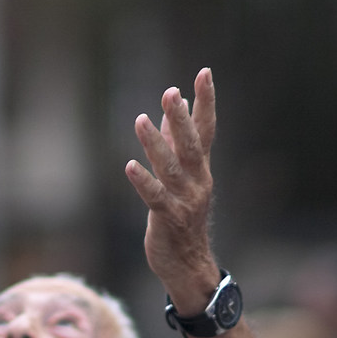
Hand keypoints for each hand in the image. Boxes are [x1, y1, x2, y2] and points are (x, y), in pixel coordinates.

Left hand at [126, 71, 217, 312]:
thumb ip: (176, 145)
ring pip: (170, 169)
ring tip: (141, 119)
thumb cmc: (182, 217)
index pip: (206, 128)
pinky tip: (130, 165)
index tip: (204, 72)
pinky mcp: (168, 219)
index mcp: (201, 169)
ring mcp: (185, 201)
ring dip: (156, 144)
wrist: (189, 265)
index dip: (205, 101)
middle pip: (192, 145)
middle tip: (171, 92)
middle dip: (181, 118)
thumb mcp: (182, 177)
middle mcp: (198, 181)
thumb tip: (170, 111)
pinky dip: (143, 181)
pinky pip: (155, 198)